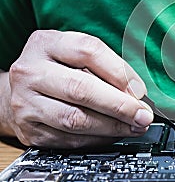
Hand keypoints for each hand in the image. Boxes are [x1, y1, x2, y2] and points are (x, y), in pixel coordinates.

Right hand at [6, 30, 152, 147]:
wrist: (23, 88)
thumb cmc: (57, 67)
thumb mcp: (76, 54)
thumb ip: (104, 67)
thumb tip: (137, 93)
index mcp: (47, 43)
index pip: (88, 51)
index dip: (119, 72)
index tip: (140, 90)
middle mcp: (31, 71)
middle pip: (81, 88)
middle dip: (120, 105)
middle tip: (142, 114)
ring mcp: (26, 102)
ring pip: (75, 119)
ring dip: (112, 126)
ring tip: (134, 126)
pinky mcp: (29, 129)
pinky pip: (68, 139)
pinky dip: (97, 139)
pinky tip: (113, 134)